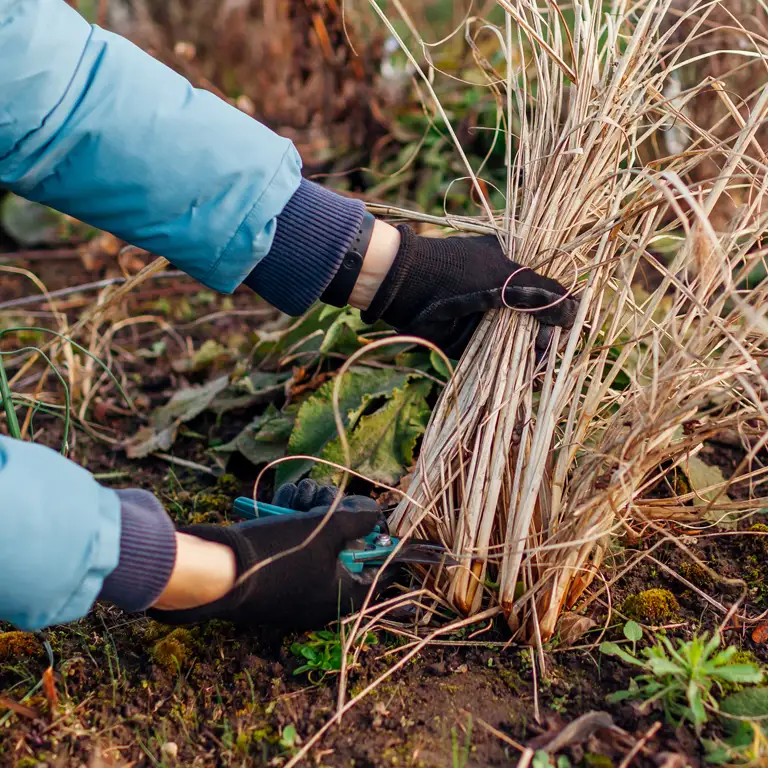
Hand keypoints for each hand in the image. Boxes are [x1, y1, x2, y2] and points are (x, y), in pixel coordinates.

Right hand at [149, 480, 383, 627]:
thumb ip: (358, 519)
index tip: (393, 532)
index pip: (377, 576)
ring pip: (316, 542)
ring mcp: (293, 588)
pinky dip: (291, 523)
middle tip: (327, 497)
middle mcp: (319, 598)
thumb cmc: (279, 553)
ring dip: (311, 512)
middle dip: (337, 516)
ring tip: (300, 495)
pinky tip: (283, 502)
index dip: (385, 550)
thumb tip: (374, 514)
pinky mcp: (271, 576)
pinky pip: (293, 547)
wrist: (217, 568)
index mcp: (340, 598)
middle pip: (344, 551)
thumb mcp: (327, 528)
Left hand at [360, 225, 577, 357]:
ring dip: (533, 357)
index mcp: (511, 270)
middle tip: (550, 349)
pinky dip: (514, 368)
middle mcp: (502, 296)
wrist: (407, 286)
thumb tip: (576, 312)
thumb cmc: (458, 272)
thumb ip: (542, 295)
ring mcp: (487, 319)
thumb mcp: (507, 277)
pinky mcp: (472, 342)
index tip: (571, 328)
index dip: (559, 312)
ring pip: (520, 343)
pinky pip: (498, 357)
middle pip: (536, 322)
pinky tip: (529, 377)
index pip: (546, 293)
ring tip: (542, 369)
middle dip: (547, 339)